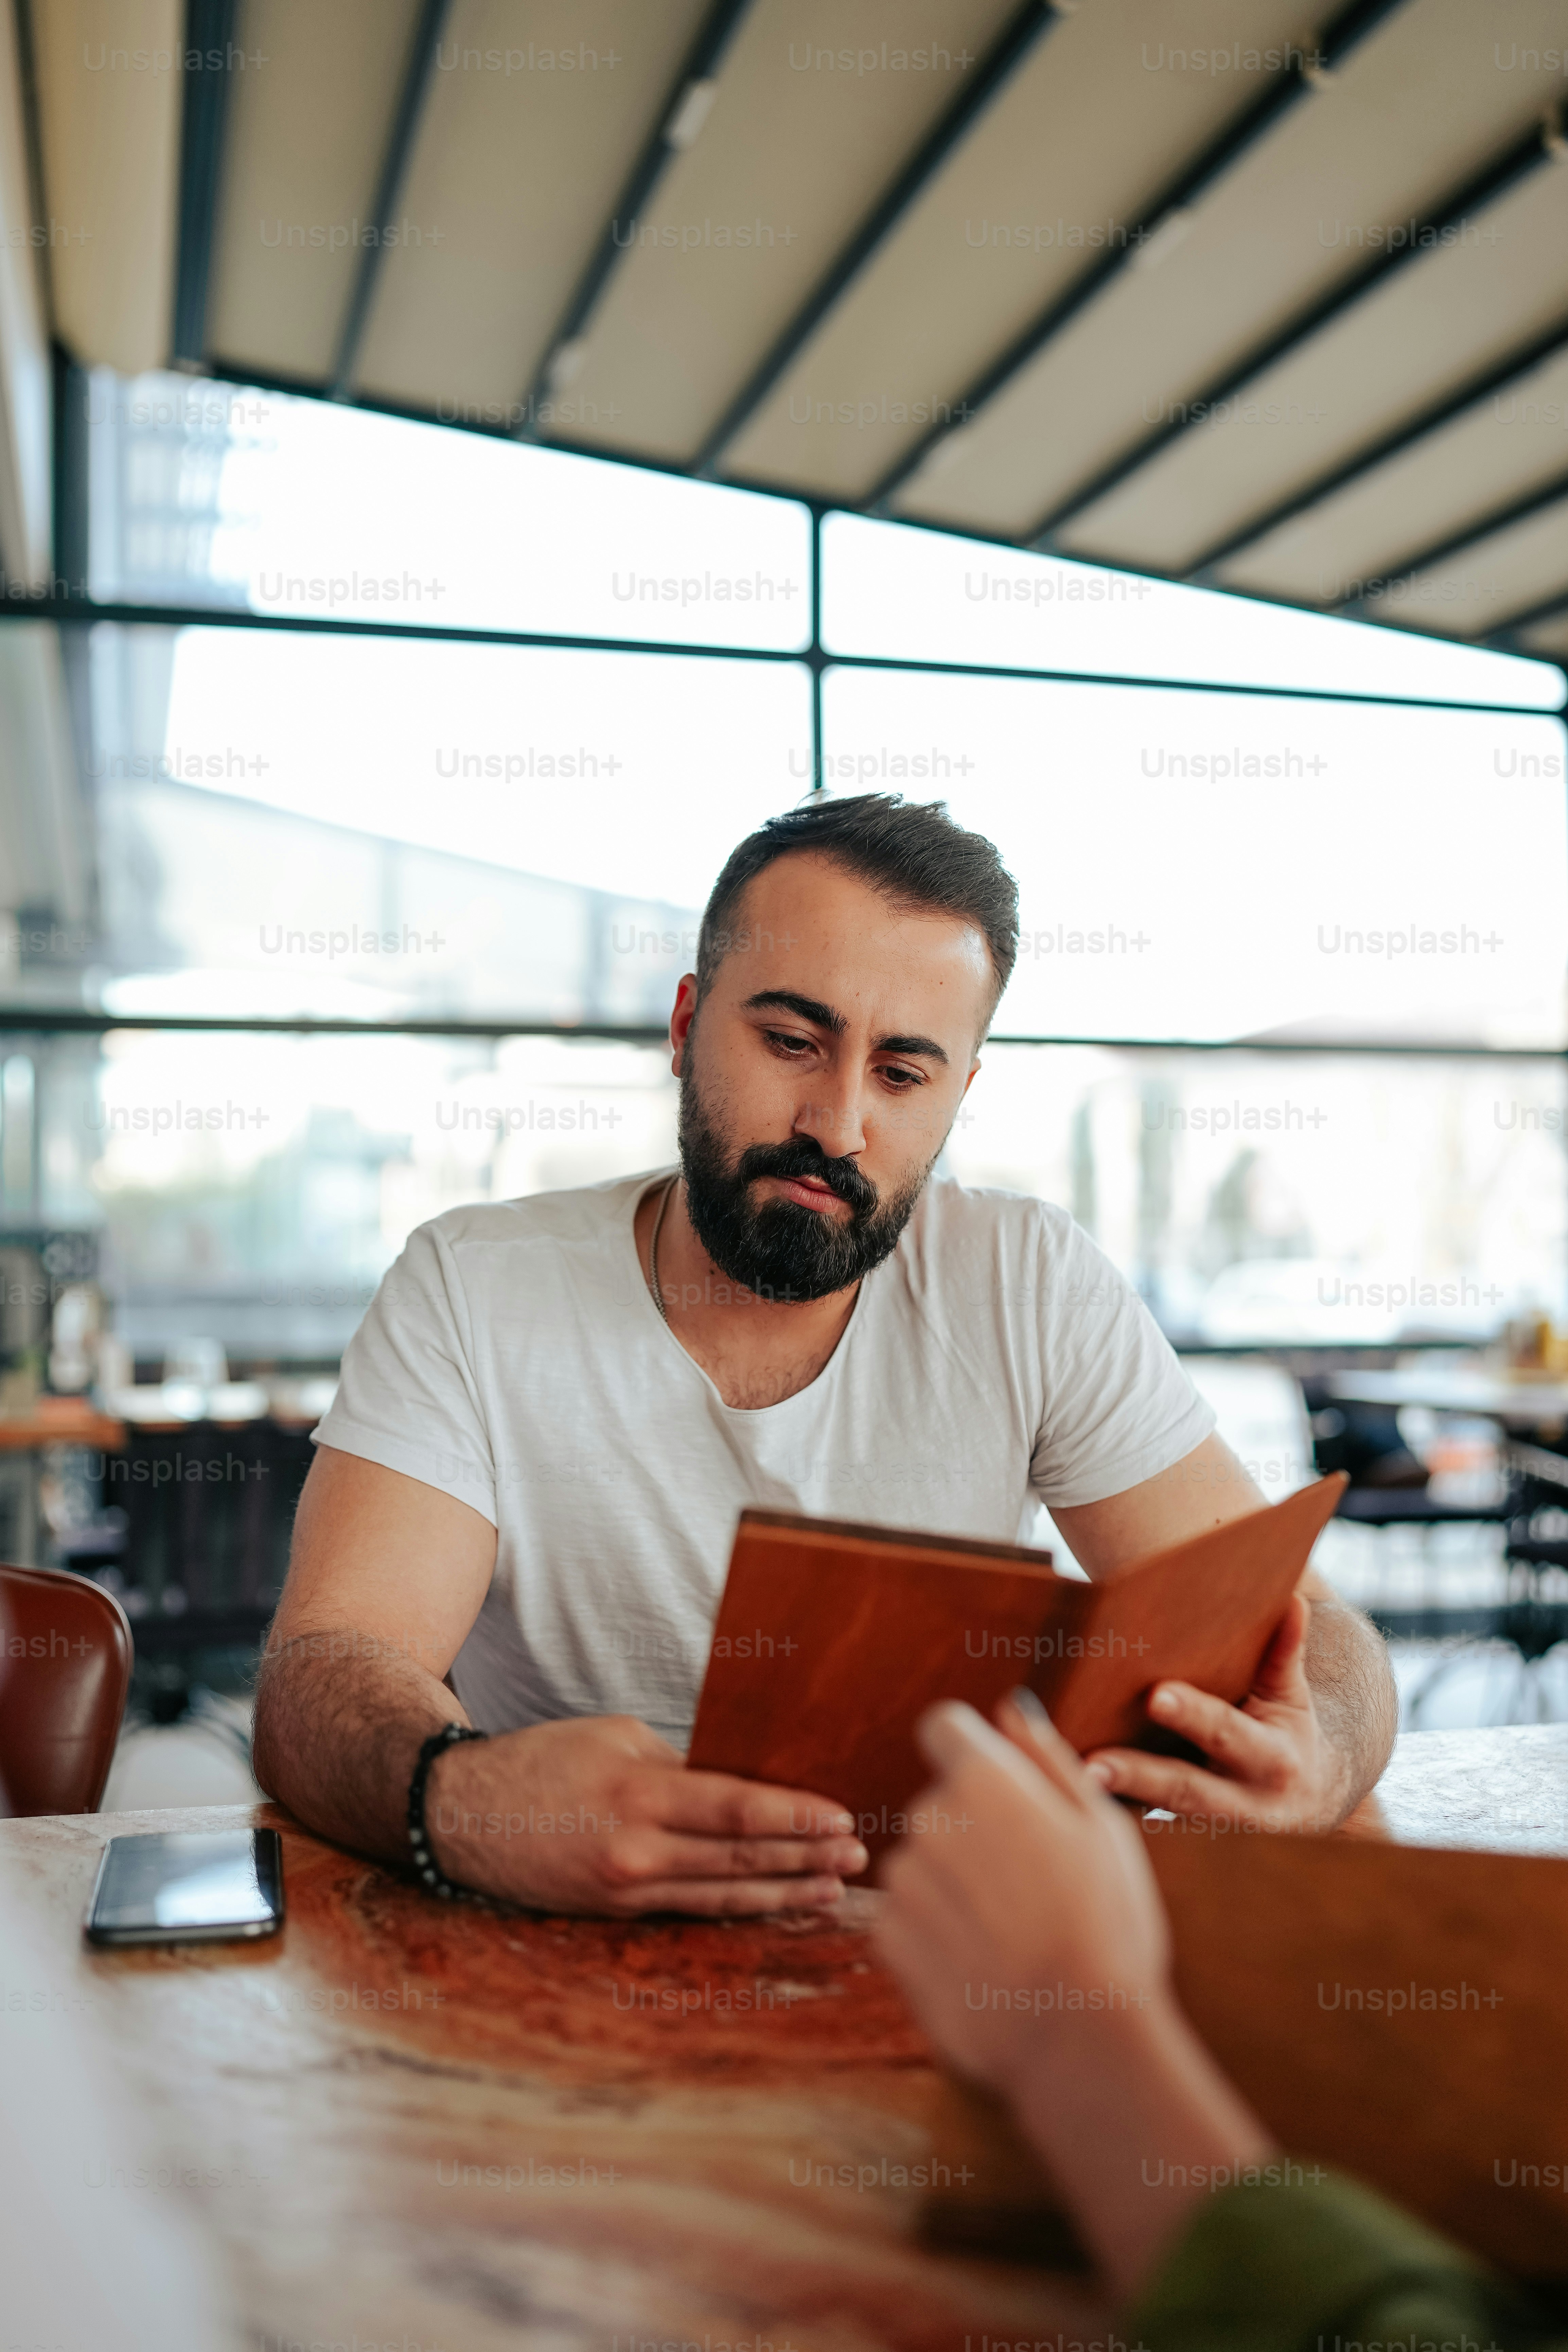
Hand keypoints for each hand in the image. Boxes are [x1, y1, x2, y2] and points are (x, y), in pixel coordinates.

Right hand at [429, 1713, 868, 1915]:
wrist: (461, 1813)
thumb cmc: (542, 1760)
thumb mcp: (614, 1739)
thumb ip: (678, 1765)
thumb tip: (741, 1785)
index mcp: (638, 1792)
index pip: (735, 1808)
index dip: (794, 1816)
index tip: (841, 1818)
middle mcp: (637, 1850)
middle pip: (740, 1857)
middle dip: (807, 1857)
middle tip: (860, 1855)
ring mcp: (627, 1890)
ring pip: (724, 1892)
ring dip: (787, 1890)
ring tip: (838, 1887)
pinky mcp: (618, 1912)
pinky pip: (693, 1909)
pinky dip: (742, 1905)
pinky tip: (779, 1901)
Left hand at [876, 1695, 1275, 2301]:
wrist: (1077, 2038)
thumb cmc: (1107, 1927)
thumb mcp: (1102, 1828)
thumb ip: (1047, 1758)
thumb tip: (1009, 1708)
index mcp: (986, 1780)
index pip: (943, 1726)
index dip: (969, 1751)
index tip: (999, 1790)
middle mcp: (930, 1817)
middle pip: (940, 1804)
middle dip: (974, 1832)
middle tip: (1031, 1888)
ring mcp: (904, 1879)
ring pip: (923, 1862)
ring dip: (954, 1886)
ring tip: (1012, 1934)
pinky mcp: (888, 1935)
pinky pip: (905, 1916)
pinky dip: (935, 1933)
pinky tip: (983, 1962)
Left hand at [1083, 1593, 1349, 1832]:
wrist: (1308, 1804)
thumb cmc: (1288, 1734)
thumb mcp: (1291, 1697)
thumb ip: (1284, 1652)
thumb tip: (1292, 1598)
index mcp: (1272, 1759)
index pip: (1226, 1732)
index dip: (1193, 1715)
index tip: (1156, 1696)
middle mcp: (1243, 1804)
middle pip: (1185, 1791)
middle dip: (1140, 1777)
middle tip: (1092, 1764)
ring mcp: (1211, 1832)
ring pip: (1157, 1819)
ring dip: (1115, 1802)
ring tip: (1071, 1782)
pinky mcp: (1184, 1843)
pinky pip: (1143, 1829)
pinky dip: (1110, 1814)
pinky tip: (1068, 1796)